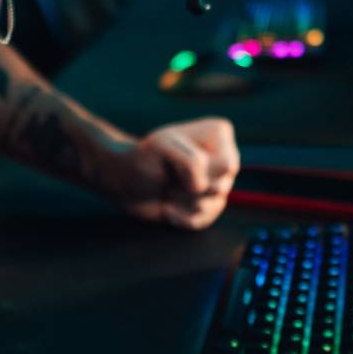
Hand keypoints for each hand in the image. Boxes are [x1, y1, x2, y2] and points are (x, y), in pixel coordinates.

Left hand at [110, 117, 239, 229]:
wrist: (125, 181)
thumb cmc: (142, 158)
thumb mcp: (162, 146)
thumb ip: (190, 160)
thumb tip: (202, 187)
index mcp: (219, 133)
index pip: (227, 165)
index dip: (200, 172)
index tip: (175, 162)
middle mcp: (223, 156)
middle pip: (221, 186)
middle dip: (189, 188)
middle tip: (169, 176)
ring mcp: (218, 180)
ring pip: (214, 205)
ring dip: (183, 203)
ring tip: (167, 189)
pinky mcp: (208, 203)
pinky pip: (207, 220)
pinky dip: (184, 218)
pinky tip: (169, 208)